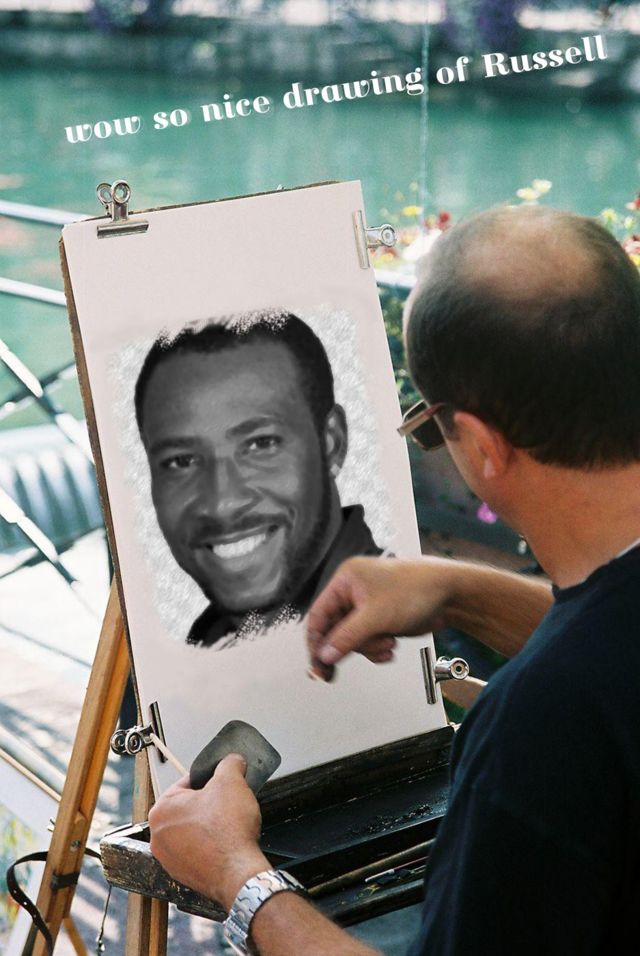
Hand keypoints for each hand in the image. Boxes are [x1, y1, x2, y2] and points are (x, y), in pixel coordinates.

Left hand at [148, 753, 268, 908]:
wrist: (238, 873)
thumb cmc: (228, 832)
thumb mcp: (232, 781)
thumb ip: (229, 764)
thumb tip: (232, 761)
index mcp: (161, 809)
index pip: (186, 783)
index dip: (209, 781)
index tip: (222, 785)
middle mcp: (158, 836)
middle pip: (188, 808)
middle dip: (208, 804)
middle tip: (227, 804)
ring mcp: (169, 858)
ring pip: (191, 831)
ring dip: (208, 826)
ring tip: (228, 825)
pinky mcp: (182, 875)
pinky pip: (196, 851)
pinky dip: (209, 846)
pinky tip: (225, 843)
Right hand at [306, 556, 452, 680]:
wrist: (449, 595)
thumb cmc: (416, 589)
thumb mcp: (376, 617)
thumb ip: (346, 638)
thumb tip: (324, 655)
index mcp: (346, 580)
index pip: (318, 615)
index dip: (316, 642)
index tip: (317, 665)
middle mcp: (353, 592)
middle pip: (334, 630)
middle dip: (349, 646)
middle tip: (334, 672)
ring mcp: (367, 607)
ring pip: (352, 639)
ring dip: (369, 647)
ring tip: (387, 643)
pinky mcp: (380, 619)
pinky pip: (368, 641)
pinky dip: (377, 649)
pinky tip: (390, 647)